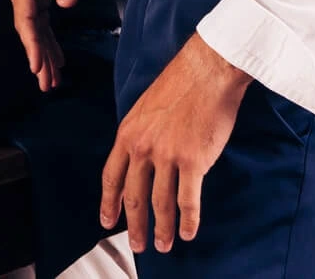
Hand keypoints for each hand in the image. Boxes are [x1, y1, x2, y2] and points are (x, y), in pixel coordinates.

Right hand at [5, 0, 90, 90]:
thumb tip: (66, 4)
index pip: (27, 20)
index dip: (32, 45)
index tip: (38, 67)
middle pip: (29, 30)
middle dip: (38, 58)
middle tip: (48, 85)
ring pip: (36, 28)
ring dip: (44, 52)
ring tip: (52, 80)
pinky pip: (42, 19)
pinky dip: (49, 38)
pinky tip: (56, 56)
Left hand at [100, 34, 252, 253]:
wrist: (207, 70)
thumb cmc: (181, 84)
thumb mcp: (145, 108)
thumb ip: (140, 134)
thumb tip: (142, 159)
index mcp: (128, 133)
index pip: (111, 176)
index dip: (108, 202)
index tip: (107, 221)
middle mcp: (143, 147)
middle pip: (133, 196)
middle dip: (134, 225)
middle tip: (137, 245)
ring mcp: (167, 155)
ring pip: (160, 203)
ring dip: (162, 229)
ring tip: (163, 245)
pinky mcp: (194, 161)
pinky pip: (188, 200)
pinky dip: (188, 221)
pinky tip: (188, 233)